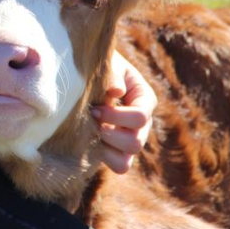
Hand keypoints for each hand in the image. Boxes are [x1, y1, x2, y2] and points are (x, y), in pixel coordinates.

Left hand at [91, 51, 156, 173]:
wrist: (85, 74)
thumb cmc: (97, 65)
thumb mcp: (106, 63)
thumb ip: (112, 73)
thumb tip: (116, 92)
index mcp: (144, 98)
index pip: (140, 117)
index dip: (116, 116)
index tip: (94, 108)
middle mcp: (142, 122)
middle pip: (135, 143)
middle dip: (110, 134)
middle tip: (91, 121)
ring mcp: (130, 138)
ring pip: (126, 161)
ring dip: (106, 150)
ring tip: (90, 133)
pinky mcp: (117, 149)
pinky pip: (118, 166)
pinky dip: (103, 158)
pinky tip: (88, 141)